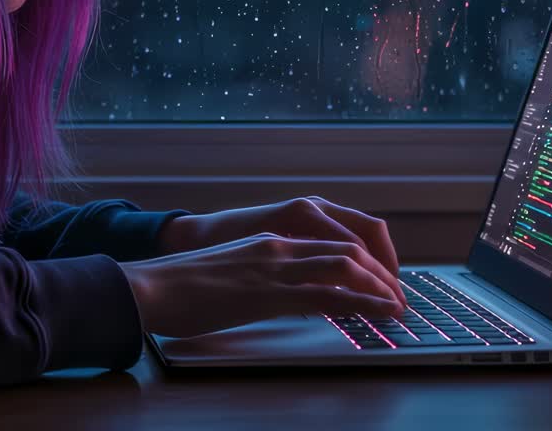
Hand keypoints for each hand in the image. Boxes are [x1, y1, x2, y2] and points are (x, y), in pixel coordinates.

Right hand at [157, 196, 404, 306]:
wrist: (151, 286)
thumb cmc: (184, 286)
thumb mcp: (235, 271)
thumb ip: (265, 276)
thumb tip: (290, 294)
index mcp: (272, 239)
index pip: (336, 239)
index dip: (369, 258)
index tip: (384, 279)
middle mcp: (280, 245)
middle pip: (350, 248)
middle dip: (383, 272)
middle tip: (400, 295)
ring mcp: (275, 267)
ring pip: (346, 266)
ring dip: (380, 286)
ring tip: (398, 305)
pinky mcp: (269, 293)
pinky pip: (327, 295)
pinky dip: (363, 303)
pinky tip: (380, 313)